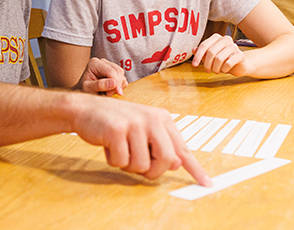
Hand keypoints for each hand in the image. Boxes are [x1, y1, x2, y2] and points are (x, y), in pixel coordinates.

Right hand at [72, 96, 212, 186]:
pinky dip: (114, 160)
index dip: (195, 169)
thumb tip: (175, 164)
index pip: (182, 148)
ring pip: (141, 165)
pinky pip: (121, 162)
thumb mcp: (142, 131)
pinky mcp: (117, 130)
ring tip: (120, 149)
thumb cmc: (116, 123)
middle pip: (166, 160)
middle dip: (152, 171)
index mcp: (162, 119)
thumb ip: (160, 146)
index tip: (207, 183)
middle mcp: (152, 119)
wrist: (86, 110)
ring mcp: (135, 123)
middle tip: (140, 167)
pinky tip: (109, 145)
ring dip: (128, 165)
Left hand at [77, 57, 127, 95]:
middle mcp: (102, 62)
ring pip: (121, 75)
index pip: (111, 71)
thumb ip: (99, 85)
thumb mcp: (88, 89)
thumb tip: (113, 83)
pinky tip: (110, 91)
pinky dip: (120, 86)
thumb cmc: (83, 91)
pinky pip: (122, 78)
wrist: (83, 93)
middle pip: (118, 71)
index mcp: (94, 63)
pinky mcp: (113, 72)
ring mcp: (109, 66)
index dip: (116, 82)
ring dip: (118, 86)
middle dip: (117, 84)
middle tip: (108, 94)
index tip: (118, 93)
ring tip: (107, 93)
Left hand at [192, 34, 251, 76]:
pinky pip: (228, 63)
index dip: (198, 56)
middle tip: (207, 71)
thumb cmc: (223, 60)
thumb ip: (202, 52)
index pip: (204, 45)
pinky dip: (224, 69)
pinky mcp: (240, 55)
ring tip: (216, 71)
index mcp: (217, 37)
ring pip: (219, 59)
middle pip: (211, 52)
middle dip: (207, 64)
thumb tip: (193, 50)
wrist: (239, 65)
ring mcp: (234, 46)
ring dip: (215, 68)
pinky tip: (224, 70)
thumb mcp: (211, 56)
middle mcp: (226, 39)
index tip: (194, 65)